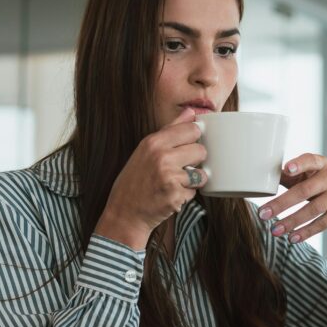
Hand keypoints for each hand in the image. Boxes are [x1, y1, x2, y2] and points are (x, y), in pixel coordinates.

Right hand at [95, 107, 207, 249]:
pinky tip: (170, 195)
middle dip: (195, 161)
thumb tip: (191, 112)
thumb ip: (170, 130)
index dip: (194, 138)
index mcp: (154, 142)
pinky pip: (194, 192)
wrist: (124, 213)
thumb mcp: (146, 150)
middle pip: (201, 150)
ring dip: (193, 180)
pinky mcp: (175, 196)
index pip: (192, 129)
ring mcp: (169, 177)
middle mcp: (161, 157)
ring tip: (175, 183)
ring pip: (201, 173)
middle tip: (180, 168)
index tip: (188, 146)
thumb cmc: (135, 180)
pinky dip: (186, 195)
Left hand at [258, 153, 326, 248]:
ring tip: (275, 230)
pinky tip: (292, 238)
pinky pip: (323, 223)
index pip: (310, 160)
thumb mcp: (312, 178)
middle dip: (282, 203)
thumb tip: (264, 178)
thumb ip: (292, 177)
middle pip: (305, 190)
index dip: (299, 164)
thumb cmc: (324, 187)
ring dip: (292, 221)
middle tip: (263, 214)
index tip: (286, 169)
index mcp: (322, 164)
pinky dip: (306, 232)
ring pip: (314, 209)